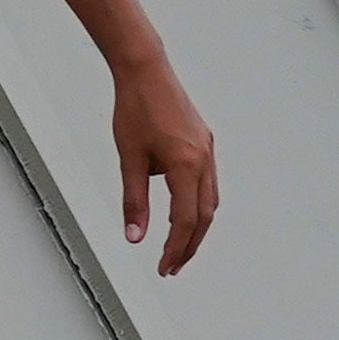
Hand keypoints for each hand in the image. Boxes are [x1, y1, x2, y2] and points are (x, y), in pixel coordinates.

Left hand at [113, 52, 218, 274]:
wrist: (146, 72)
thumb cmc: (134, 110)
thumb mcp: (128, 159)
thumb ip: (133, 200)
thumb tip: (134, 236)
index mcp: (186, 164)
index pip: (184, 220)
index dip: (175, 247)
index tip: (164, 267)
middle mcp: (203, 159)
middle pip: (203, 216)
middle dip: (189, 245)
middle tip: (171, 266)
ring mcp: (208, 151)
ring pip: (209, 200)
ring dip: (195, 227)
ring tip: (178, 246)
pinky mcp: (204, 143)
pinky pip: (208, 183)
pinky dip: (198, 204)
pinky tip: (182, 213)